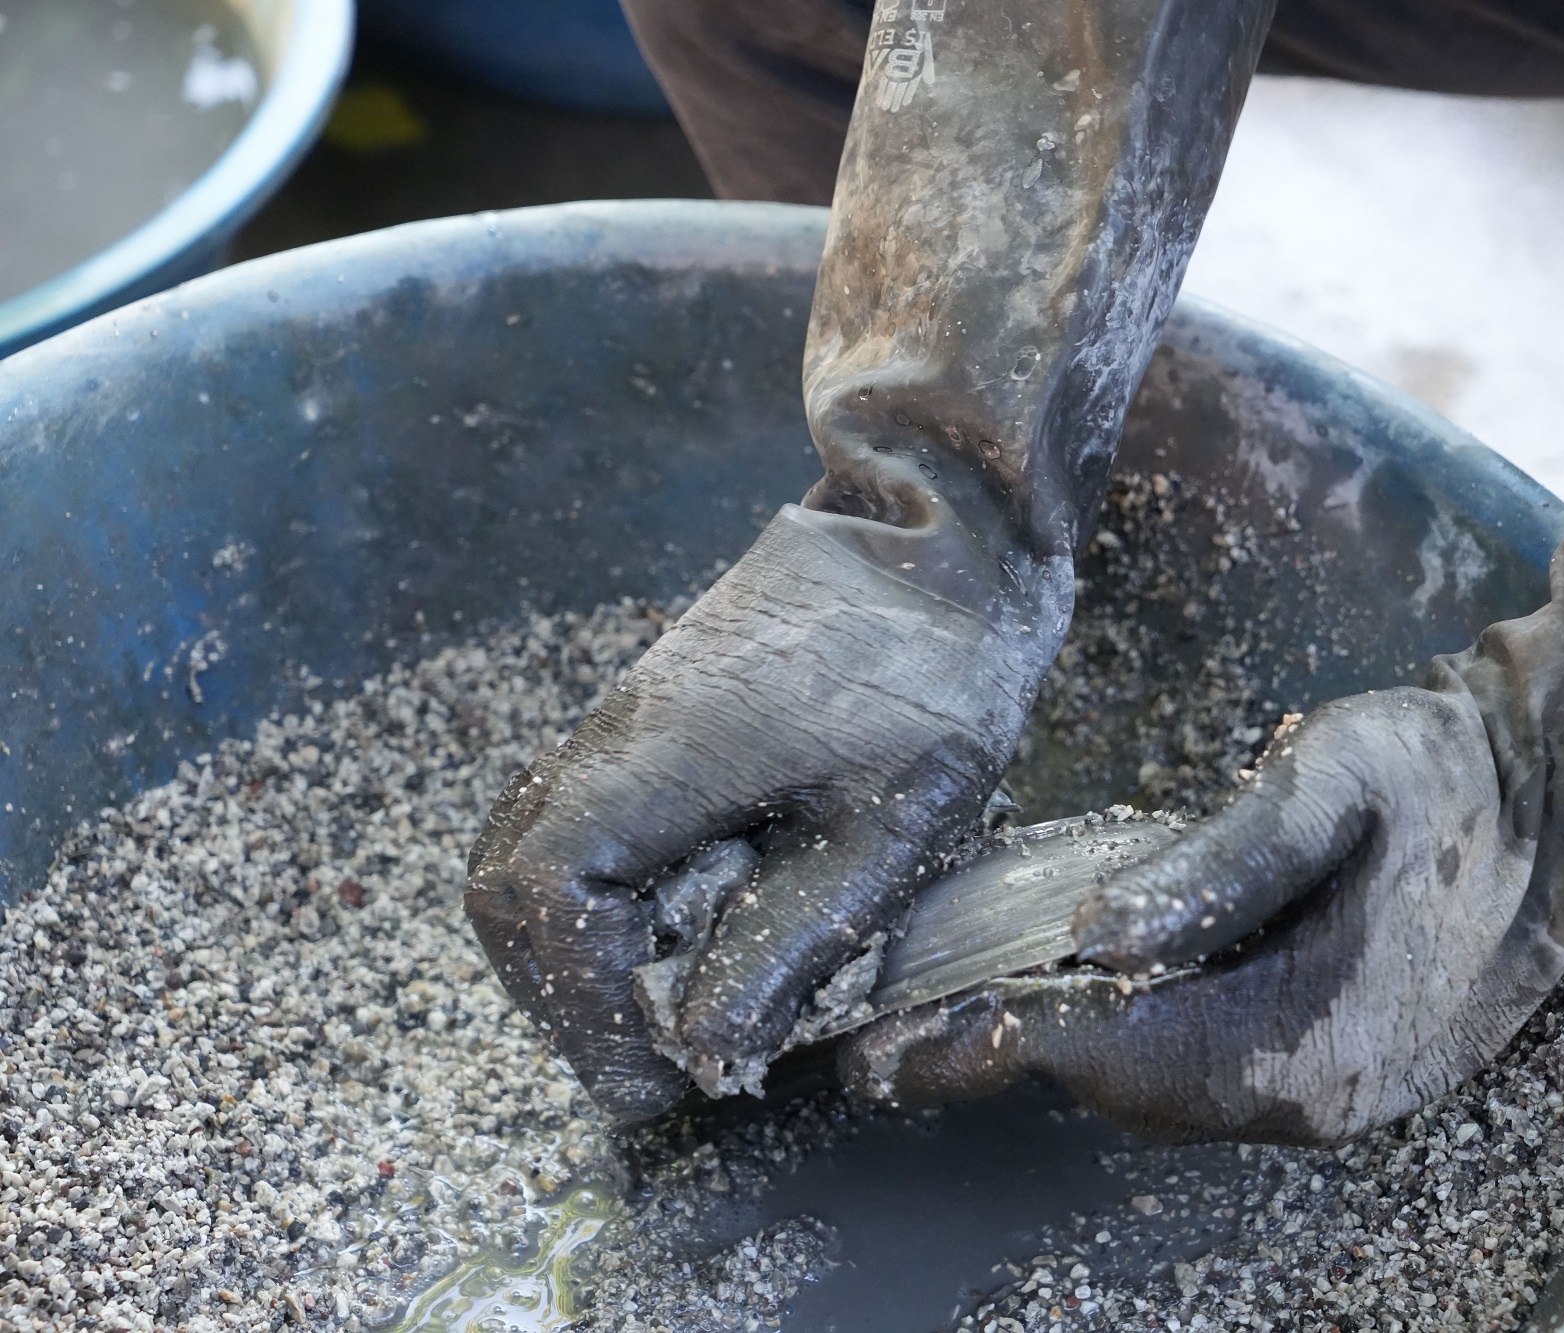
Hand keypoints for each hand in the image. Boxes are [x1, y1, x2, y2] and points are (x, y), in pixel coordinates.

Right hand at [465, 507, 1047, 1122]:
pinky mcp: (657, 718)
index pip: (546, 897)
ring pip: (532, 847)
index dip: (583, 1007)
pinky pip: (584, 816)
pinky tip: (693, 923)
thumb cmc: (933, 673)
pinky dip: (608, 893)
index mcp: (658, 757)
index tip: (661, 1072)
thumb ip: (790, 942)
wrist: (942, 537)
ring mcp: (627, 720)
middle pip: (509, 882)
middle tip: (651, 1056)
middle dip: (563, 991)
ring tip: (664, 1005)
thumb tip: (702, 1049)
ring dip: (577, 946)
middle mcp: (614, 735)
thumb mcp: (890, 827)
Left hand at [841, 688, 1563, 1144]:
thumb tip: (1094, 940)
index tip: (891, 1038)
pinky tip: (1066, 1007)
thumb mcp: (1330, 782)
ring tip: (943, 1028)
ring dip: (1056, 1057)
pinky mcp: (1339, 1070)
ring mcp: (1334, 1094)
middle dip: (1001, 1062)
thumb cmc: (1449, 775)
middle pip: (1126, 1092)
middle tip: (880, 1046)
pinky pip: (1202, 1073)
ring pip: (1159, 1092)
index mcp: (1310, 1034)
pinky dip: (1120, 1046)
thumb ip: (1212, 864)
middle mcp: (1316, 1094)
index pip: (1117, 1055)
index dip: (994, 1044)